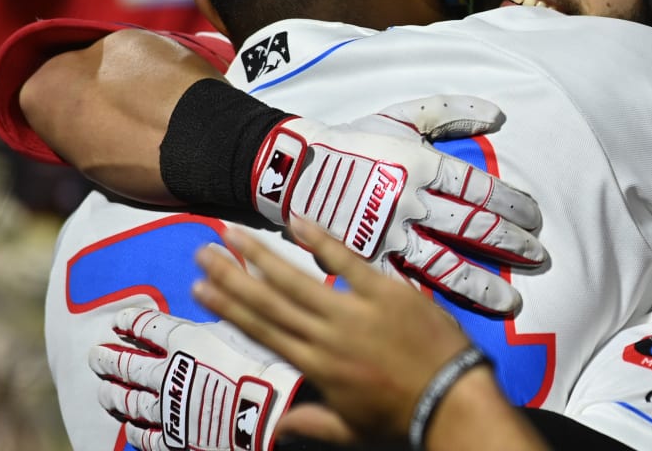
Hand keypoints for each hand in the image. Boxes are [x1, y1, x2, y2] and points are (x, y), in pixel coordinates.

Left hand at [90, 307, 301, 450]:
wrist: (267, 407)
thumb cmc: (262, 361)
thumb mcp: (241, 326)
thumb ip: (218, 312)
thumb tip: (209, 285)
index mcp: (183, 342)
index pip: (147, 328)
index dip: (131, 323)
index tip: (119, 322)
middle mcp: (167, 374)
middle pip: (129, 364)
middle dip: (109, 358)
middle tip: (95, 356)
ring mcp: (168, 408)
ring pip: (130, 401)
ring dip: (114, 394)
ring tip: (103, 391)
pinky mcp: (176, 437)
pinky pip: (148, 437)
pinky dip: (136, 432)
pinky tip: (130, 429)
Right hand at [194, 220, 476, 445]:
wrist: (450, 399)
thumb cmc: (402, 416)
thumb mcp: (350, 430)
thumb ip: (311, 423)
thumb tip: (275, 427)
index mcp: (315, 366)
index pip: (262, 332)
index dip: (229, 309)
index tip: (200, 288)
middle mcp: (326, 336)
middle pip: (269, 301)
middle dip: (232, 275)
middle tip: (202, 250)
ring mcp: (355, 311)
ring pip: (296, 280)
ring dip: (261, 255)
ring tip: (232, 233)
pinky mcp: (386, 292)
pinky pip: (348, 261)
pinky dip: (321, 241)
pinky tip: (296, 221)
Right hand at [250, 95, 543, 315]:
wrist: (291, 165)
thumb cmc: (351, 141)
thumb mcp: (400, 118)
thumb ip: (450, 112)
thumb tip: (497, 116)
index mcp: (421, 165)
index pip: (479, 189)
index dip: (511, 204)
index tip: (534, 217)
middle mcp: (410, 202)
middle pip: (471, 228)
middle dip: (509, 243)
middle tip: (537, 256)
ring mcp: (387, 235)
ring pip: (444, 264)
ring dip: (481, 283)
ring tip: (510, 300)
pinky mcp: (364, 260)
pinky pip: (402, 284)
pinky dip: (429, 301)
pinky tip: (454, 317)